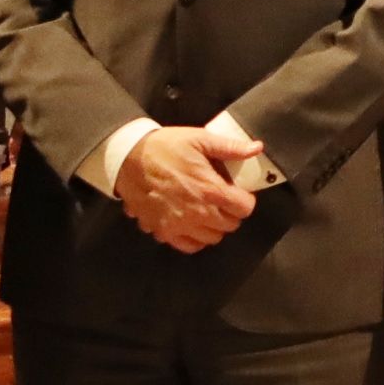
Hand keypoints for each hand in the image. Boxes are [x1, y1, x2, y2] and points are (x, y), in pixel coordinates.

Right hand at [116, 124, 260, 252]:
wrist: (127, 158)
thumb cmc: (164, 147)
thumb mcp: (199, 139)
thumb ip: (229, 147)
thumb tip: (256, 148)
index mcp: (209, 190)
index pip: (244, 208)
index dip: (245, 199)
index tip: (238, 192)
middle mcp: (197, 213)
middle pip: (230, 225)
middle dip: (230, 212)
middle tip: (221, 199)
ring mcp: (179, 225)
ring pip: (212, 238)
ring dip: (214, 226)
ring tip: (206, 210)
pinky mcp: (163, 231)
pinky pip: (189, 246)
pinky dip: (195, 238)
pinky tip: (191, 222)